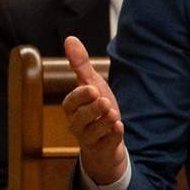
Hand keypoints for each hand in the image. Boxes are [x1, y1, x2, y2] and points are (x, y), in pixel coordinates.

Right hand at [62, 36, 126, 186]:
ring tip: (113, 114)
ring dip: (102, 123)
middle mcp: (77, 124)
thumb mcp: (92, 84)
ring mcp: (88, 139)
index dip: (80, 96)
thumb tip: (70, 39)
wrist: (108, 138)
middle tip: (105, 102)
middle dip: (92, 110)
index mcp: (72, 107)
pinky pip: (105, 145)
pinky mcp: (101, 150)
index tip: (92, 88)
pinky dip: (113, 136)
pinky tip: (120, 127)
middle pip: (79, 119)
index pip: (71, 102)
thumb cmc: (97, 108)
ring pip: (90, 134)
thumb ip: (81, 65)